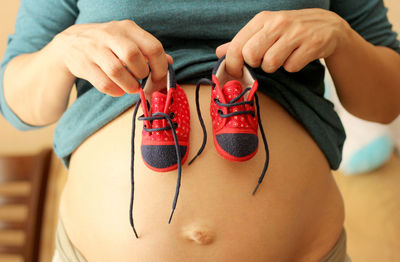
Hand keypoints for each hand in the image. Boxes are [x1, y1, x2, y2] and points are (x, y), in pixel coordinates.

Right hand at [54, 20, 172, 96]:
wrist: (71, 43)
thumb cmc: (108, 44)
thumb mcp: (128, 40)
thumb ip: (149, 51)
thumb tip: (169, 63)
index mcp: (128, 28)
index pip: (153, 46)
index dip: (160, 66)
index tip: (158, 76)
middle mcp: (111, 35)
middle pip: (133, 56)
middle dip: (142, 74)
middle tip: (141, 79)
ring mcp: (94, 49)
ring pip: (117, 71)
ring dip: (129, 85)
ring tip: (131, 87)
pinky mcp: (84, 64)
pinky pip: (104, 83)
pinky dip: (115, 91)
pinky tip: (118, 89)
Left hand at [216, 9, 349, 76]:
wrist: (327, 26)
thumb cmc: (289, 31)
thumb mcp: (264, 30)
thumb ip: (241, 42)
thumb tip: (219, 53)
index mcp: (262, 19)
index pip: (238, 45)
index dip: (233, 64)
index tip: (236, 71)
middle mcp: (278, 23)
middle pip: (251, 55)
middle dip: (255, 63)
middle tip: (263, 60)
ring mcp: (296, 33)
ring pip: (270, 63)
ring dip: (274, 67)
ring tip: (282, 57)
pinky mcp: (312, 45)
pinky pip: (291, 67)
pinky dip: (292, 67)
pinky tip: (297, 56)